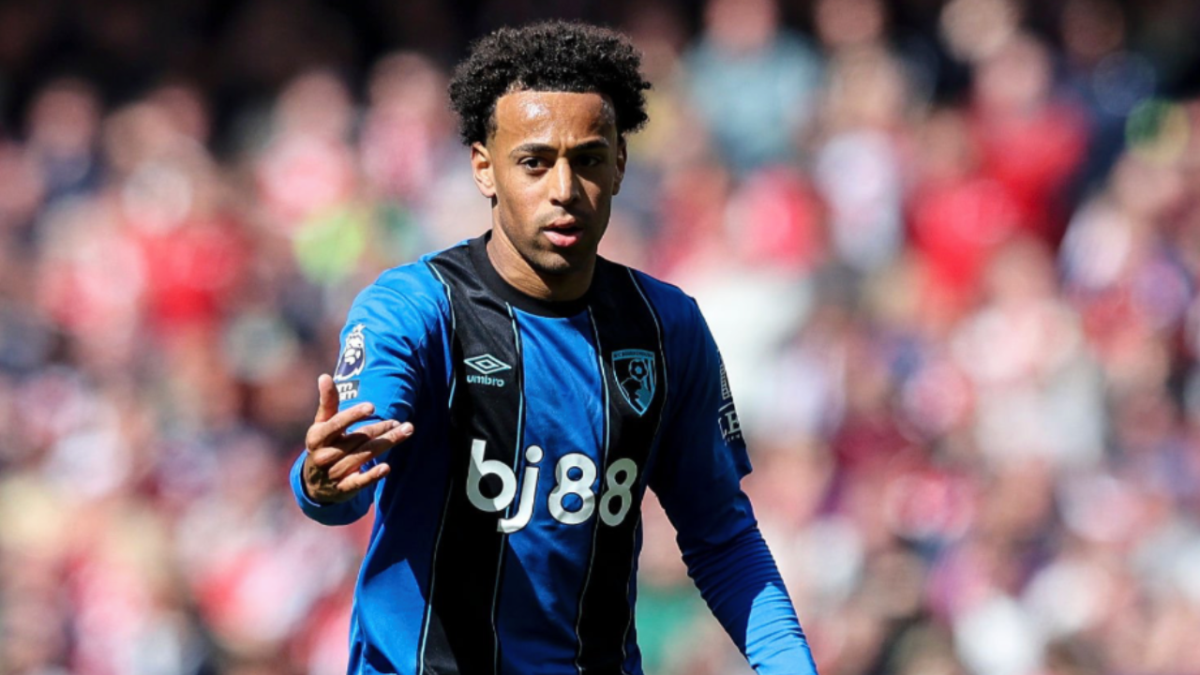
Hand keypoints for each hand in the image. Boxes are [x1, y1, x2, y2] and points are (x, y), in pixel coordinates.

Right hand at [302, 374, 413, 503]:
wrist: (313, 484)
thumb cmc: (323, 445)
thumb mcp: (321, 424)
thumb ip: (327, 402)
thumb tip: (324, 376)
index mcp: (317, 437)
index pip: (336, 424)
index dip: (353, 415)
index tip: (371, 407)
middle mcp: (324, 455)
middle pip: (358, 439)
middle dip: (381, 429)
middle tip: (401, 422)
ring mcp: (333, 473)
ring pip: (364, 456)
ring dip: (386, 444)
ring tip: (406, 432)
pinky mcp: (344, 488)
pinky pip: (359, 482)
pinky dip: (372, 476)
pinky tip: (386, 468)